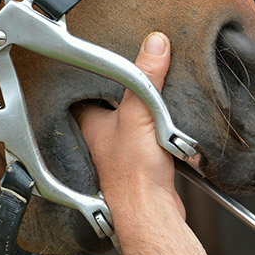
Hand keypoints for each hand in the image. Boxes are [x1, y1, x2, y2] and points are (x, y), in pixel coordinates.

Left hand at [77, 32, 183, 217]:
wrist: (152, 210)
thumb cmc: (133, 172)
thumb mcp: (139, 113)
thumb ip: (146, 77)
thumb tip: (155, 43)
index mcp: (91, 121)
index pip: (87, 87)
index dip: (96, 70)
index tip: (107, 54)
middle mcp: (102, 134)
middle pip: (111, 101)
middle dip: (125, 86)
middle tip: (137, 66)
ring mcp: (121, 147)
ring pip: (131, 117)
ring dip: (144, 106)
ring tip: (156, 88)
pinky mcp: (141, 159)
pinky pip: (148, 132)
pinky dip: (158, 124)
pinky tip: (167, 119)